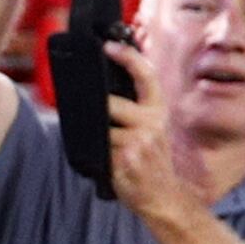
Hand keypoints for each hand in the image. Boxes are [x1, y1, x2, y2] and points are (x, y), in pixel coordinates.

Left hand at [99, 41, 189, 224]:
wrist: (163, 197)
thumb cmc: (151, 161)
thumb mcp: (152, 130)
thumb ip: (135, 111)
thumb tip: (100, 91)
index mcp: (157, 111)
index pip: (146, 75)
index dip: (128, 57)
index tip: (108, 46)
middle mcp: (151, 123)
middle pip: (110, 103)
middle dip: (94, 107)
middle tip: (81, 107)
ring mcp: (139, 141)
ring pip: (100, 126)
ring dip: (91, 133)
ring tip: (97, 142)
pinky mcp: (125, 158)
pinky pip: (97, 146)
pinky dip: (91, 149)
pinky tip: (97, 156)